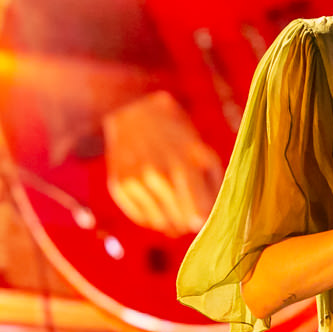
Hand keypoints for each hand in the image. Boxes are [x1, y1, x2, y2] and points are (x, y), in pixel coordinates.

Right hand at [103, 90, 222, 233]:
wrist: (131, 107)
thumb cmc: (174, 132)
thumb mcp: (200, 149)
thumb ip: (211, 182)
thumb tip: (213, 216)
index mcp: (184, 164)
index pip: (199, 213)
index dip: (204, 221)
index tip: (203, 219)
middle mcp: (158, 174)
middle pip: (180, 222)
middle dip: (189, 222)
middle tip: (189, 216)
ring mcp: (136, 181)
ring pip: (161, 224)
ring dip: (171, 222)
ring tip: (173, 208)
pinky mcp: (119, 185)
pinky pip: (140, 218)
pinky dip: (151, 217)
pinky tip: (155, 202)